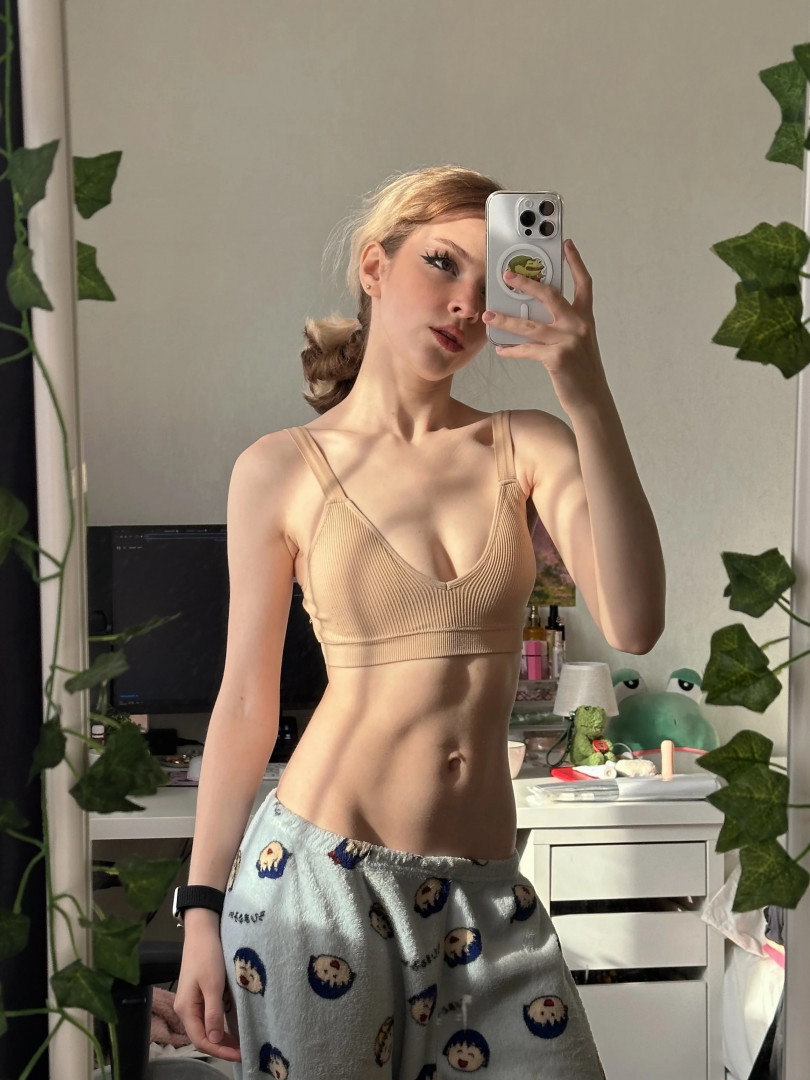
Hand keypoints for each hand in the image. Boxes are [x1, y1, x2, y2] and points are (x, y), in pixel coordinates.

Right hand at [174, 921, 241, 1062]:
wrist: (202, 931)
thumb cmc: (207, 955)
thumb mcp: (213, 985)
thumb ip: (213, 1013)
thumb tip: (215, 1040)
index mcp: (186, 1009)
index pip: (201, 1040)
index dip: (220, 1050)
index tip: (240, 1054)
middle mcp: (185, 1009)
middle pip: (202, 1036)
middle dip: (222, 1046)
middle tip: (243, 1050)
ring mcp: (191, 1001)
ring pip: (205, 1027)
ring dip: (221, 1036)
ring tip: (240, 1041)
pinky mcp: (197, 994)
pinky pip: (207, 1016)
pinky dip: (219, 1023)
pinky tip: (231, 1024)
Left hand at [482, 239, 607, 414]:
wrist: (592, 400)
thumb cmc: (581, 372)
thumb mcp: (578, 343)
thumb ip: (561, 326)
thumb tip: (530, 315)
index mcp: (585, 318)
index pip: (583, 284)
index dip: (575, 262)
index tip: (566, 244)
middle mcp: (579, 325)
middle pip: (550, 295)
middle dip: (526, 283)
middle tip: (507, 275)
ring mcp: (568, 341)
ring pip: (530, 324)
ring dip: (506, 319)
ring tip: (488, 315)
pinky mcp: (557, 358)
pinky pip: (527, 350)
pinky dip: (511, 350)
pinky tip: (501, 349)